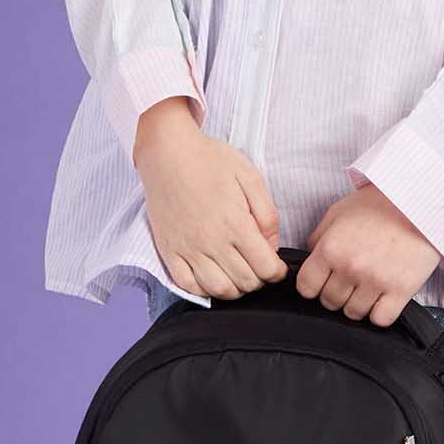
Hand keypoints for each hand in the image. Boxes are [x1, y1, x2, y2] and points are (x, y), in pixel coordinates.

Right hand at [133, 98, 288, 299]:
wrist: (167, 152)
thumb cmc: (209, 160)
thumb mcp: (250, 177)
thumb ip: (267, 215)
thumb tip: (271, 246)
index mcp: (235, 223)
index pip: (265, 267)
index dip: (276, 272)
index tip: (277, 268)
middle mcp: (212, 241)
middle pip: (245, 282)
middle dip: (259, 280)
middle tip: (258, 268)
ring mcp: (188, 249)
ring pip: (218, 290)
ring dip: (235, 289)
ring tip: (238, 275)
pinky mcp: (169, 251)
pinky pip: (187, 286)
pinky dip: (204, 290)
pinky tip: (213, 278)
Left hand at [294, 182, 440, 326]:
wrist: (421, 202)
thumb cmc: (380, 204)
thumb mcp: (339, 212)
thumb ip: (319, 238)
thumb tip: (310, 261)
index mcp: (331, 248)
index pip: (306, 287)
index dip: (312, 286)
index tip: (322, 281)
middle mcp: (350, 267)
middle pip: (329, 302)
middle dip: (336, 294)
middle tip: (350, 280)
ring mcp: (376, 280)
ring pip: (354, 313)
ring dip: (358, 304)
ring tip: (368, 287)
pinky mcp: (401, 290)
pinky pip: (381, 319)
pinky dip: (380, 313)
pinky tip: (383, 297)